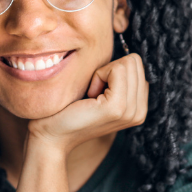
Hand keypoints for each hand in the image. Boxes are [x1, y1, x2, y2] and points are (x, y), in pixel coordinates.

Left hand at [27, 53, 148, 154]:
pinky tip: (89, 95)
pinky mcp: (117, 107)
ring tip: (91, 95)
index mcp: (139, 108)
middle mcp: (140, 112)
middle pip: (135, 62)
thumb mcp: (101, 93)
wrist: (52, 135)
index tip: (97, 90)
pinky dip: (99, 75)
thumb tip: (127, 56)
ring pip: (128, 63)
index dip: (113, 70)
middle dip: (110, 69)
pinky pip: (117, 69)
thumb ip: (119, 79)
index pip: (138, 66)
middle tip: (93, 92)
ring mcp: (130, 111)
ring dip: (103, 73)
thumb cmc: (70, 110)